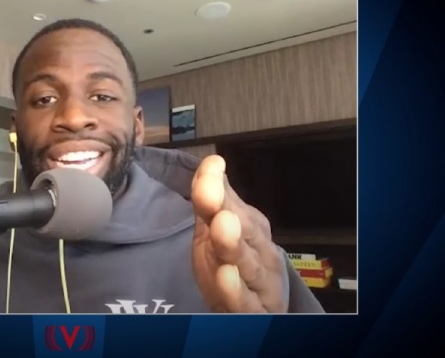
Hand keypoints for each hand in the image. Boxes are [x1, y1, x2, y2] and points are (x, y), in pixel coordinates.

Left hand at [191, 155, 288, 312]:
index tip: (209, 171)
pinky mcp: (252, 309)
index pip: (232, 205)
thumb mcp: (222, 227)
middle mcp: (259, 252)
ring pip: (247, 266)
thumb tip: (212, 161)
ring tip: (221, 229)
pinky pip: (245, 301)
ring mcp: (258, 282)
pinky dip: (236, 291)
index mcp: (251, 228)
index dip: (218, 190)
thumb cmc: (237, 259)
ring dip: (234, 248)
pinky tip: (226, 277)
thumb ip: (214, 197)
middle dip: (231, 220)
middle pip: (245, 235)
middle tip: (218, 208)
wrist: (260, 305)